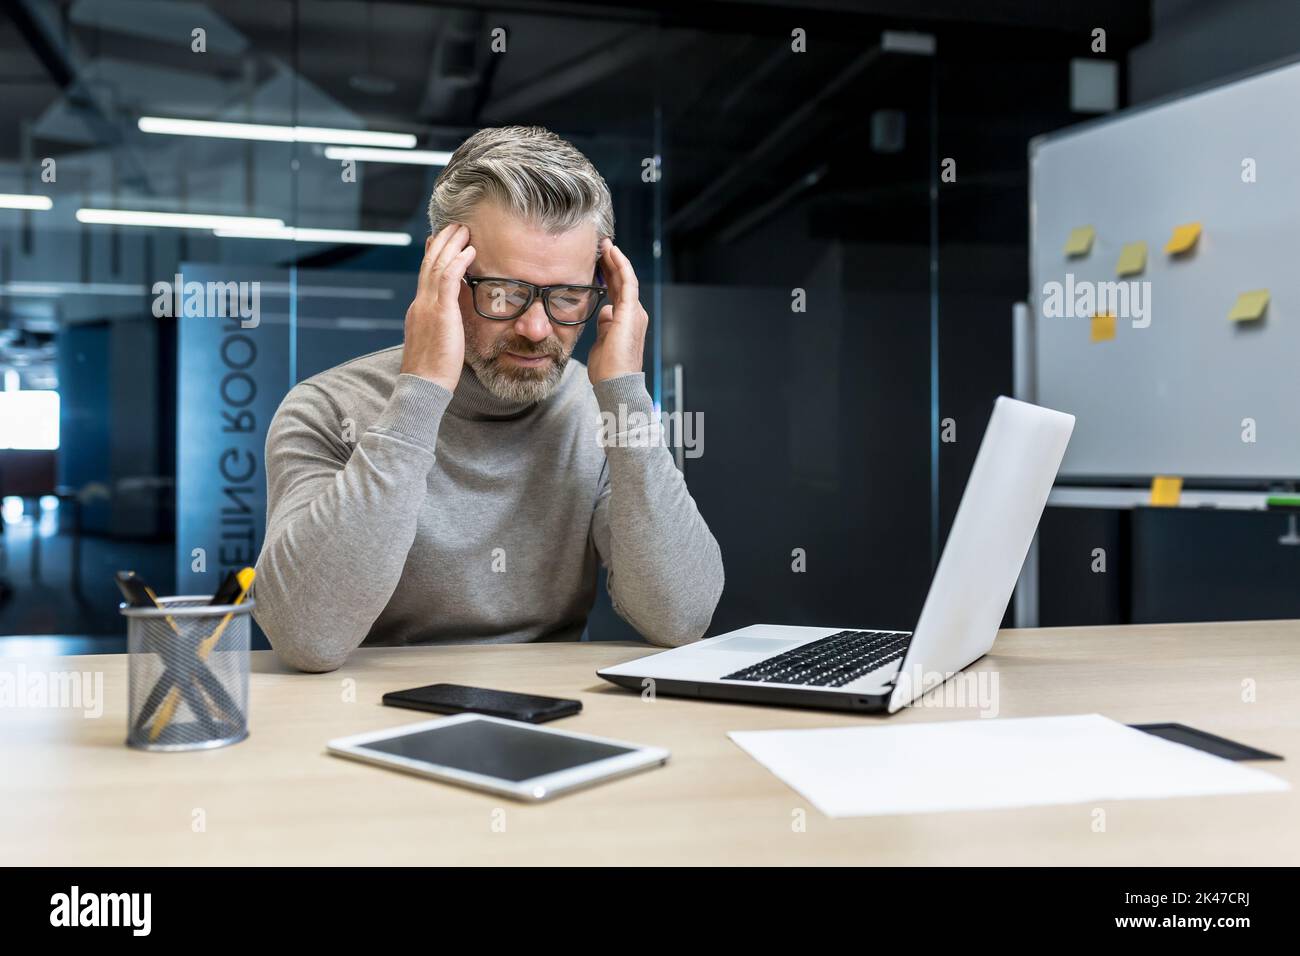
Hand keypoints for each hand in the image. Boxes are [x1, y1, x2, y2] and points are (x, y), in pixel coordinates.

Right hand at [400, 223, 475, 390]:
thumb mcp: (436, 342)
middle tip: (453, 226)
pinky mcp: (440, 313)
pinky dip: (458, 262)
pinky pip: (449, 279)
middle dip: (441, 242)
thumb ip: (441, 326)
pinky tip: (470, 251)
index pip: (425, 276)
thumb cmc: (433, 372)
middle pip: (429, 264)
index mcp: (418, 311)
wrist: (423, 386)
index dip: (431, 256)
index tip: (437, 241)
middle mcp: (420, 304)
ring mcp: (428, 307)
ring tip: (464, 230)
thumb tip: (450, 321)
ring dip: (452, 245)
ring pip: (437, 266)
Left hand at [587, 240, 646, 384]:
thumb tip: (603, 313)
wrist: (615, 383)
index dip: (607, 274)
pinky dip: (620, 265)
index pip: (616, 291)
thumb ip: (604, 326)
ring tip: (605, 244)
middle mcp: (634, 314)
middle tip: (600, 245)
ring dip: (615, 259)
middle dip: (611, 262)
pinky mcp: (631, 312)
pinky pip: (627, 282)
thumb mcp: (602, 342)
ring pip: (625, 278)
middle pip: (621, 281)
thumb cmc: (607, 370)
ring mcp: (634, 312)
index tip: (596, 261)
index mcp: (626, 321)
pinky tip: (612, 252)